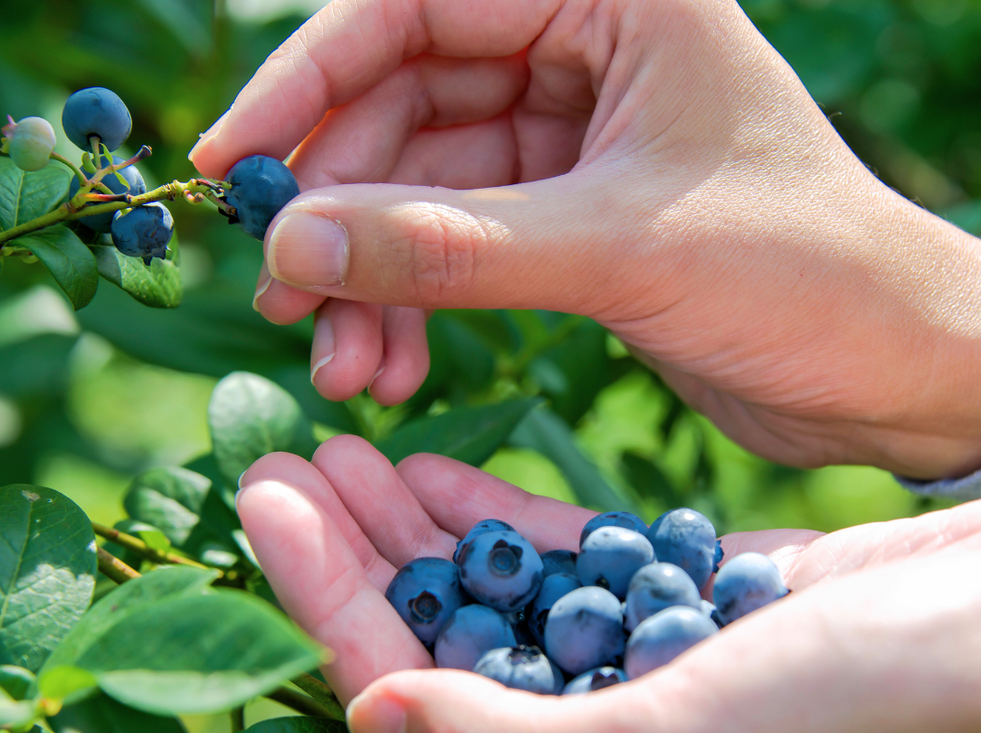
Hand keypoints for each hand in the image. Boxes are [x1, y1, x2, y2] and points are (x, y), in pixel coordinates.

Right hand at [192, 0, 980, 479]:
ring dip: (368, 279)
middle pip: (400, 104)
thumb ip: (450, 247)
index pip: (415, 8)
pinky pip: (451, 243)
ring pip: (418, 189)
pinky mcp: (563, 214)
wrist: (891, 370)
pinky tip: (392, 367)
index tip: (233, 167)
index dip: (308, 82)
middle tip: (286, 301)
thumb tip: (293, 249)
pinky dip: (411, 304)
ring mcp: (568, 135)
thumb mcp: (620, 250)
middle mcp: (582, 48)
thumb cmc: (807, 279)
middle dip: (339, 213)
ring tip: (344, 367)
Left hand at [236, 435, 980, 732]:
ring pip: (482, 586)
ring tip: (341, 446)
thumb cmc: (893, 682)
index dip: (328, 593)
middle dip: (351, 546)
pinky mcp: (673, 596)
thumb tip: (373, 717)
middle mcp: (589, 711)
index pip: (408, 677)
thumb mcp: (709, 711)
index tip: (268, 494)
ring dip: (409, 517)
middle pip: (430, 627)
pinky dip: (490, 509)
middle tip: (282, 459)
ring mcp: (629, 652)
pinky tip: (433, 462)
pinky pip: (554, 555)